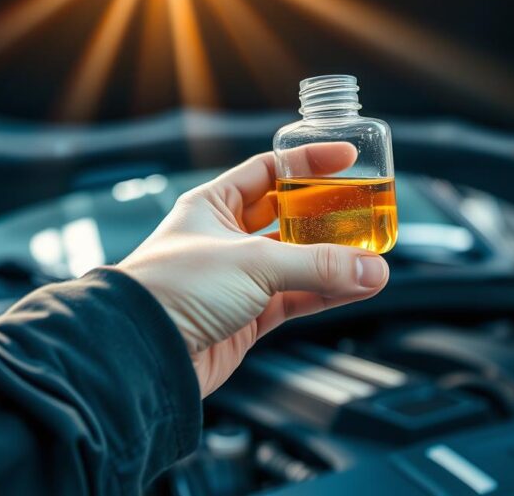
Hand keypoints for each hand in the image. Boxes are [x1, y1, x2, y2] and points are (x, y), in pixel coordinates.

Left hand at [117, 144, 389, 396]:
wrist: (142, 355)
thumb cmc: (172, 290)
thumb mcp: (251, 263)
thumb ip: (316, 265)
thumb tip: (370, 268)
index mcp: (213, 205)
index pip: (269, 171)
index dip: (308, 163)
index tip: (346, 159)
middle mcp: (224, 238)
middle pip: (288, 217)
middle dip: (327, 215)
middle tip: (363, 211)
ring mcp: (237, 279)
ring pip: (296, 262)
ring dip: (333, 261)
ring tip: (371, 258)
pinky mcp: (246, 317)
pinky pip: (296, 298)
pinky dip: (325, 293)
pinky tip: (355, 288)